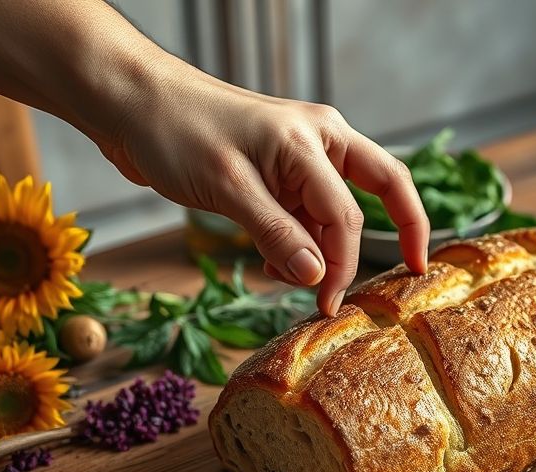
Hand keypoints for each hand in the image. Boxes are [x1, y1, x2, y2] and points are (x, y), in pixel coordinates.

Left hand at [97, 63, 429, 315]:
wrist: (130, 102)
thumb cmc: (177, 129)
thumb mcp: (229, 188)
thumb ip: (278, 234)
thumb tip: (318, 277)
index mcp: (315, 140)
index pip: (348, 214)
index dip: (345, 264)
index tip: (329, 304)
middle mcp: (319, 145)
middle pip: (380, 192)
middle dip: (394, 235)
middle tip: (404, 279)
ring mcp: (299, 159)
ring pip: (334, 213)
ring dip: (321, 250)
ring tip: (284, 276)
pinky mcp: (277, 175)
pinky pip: (304, 216)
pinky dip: (296, 244)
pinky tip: (271, 262)